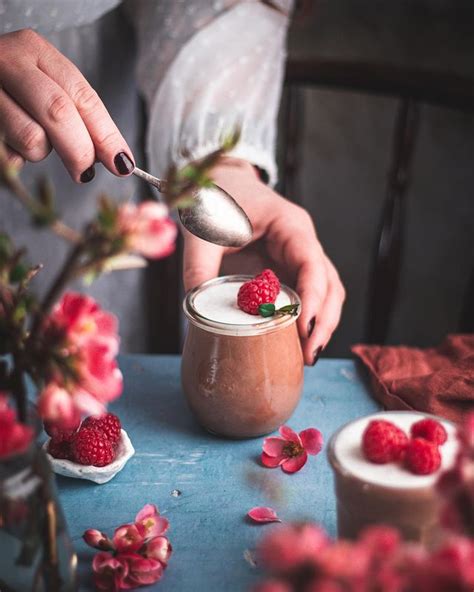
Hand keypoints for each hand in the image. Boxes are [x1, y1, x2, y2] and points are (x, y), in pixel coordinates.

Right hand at [0, 29, 133, 181]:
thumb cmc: (10, 88)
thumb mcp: (45, 85)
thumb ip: (76, 114)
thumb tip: (114, 156)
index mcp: (36, 51)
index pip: (83, 97)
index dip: (106, 134)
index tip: (122, 162)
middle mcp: (9, 62)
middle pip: (59, 113)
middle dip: (80, 150)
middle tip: (84, 171)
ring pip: (31, 137)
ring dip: (40, 153)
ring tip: (33, 142)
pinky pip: (8, 154)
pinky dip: (16, 158)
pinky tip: (10, 142)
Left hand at [182, 158, 344, 364]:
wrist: (219, 184)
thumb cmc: (215, 199)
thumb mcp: (203, 232)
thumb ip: (198, 267)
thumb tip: (196, 308)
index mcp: (290, 225)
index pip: (312, 263)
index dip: (313, 297)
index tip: (305, 327)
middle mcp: (302, 242)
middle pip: (329, 284)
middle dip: (323, 321)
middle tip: (308, 355)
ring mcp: (298, 257)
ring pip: (326, 293)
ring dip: (320, 324)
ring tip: (306, 356)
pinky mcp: (288, 270)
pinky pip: (306, 296)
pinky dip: (306, 320)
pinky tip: (296, 342)